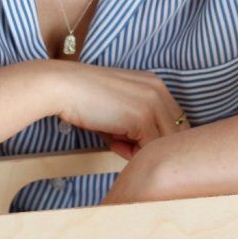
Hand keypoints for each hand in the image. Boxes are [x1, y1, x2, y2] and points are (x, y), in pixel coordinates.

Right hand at [47, 61, 189, 157]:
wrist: (62, 87)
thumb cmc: (84, 100)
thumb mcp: (118, 109)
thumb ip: (137, 126)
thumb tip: (145, 152)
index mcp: (155, 84)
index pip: (174, 121)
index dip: (156, 139)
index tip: (133, 143)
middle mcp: (159, 90)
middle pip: (175, 133)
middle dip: (152, 147)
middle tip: (124, 145)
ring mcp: (153, 102)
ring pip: (165, 144)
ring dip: (142, 151)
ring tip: (116, 142)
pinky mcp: (142, 117)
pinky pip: (149, 149)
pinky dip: (131, 153)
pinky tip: (112, 142)